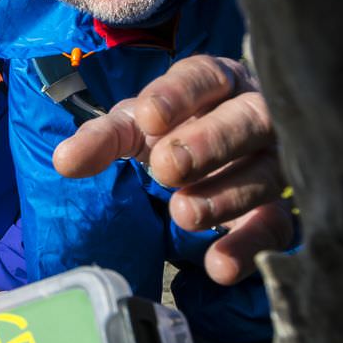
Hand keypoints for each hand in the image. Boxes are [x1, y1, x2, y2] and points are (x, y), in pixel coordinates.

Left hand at [52, 55, 293, 285]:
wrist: (201, 170)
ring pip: (267, 173)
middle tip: (167, 169)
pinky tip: (220, 266)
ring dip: (226, 195)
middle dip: (210, 143)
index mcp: (218, 83)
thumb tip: (64, 161)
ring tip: (184, 214)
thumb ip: (102, 140)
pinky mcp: (277, 211)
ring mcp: (272, 163)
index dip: (179, 94)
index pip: (206, 76)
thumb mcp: (131, 130)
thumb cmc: (167, 134)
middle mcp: (255, 116)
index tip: (148, 118)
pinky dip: (249, 247)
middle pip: (249, 119)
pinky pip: (275, 227)